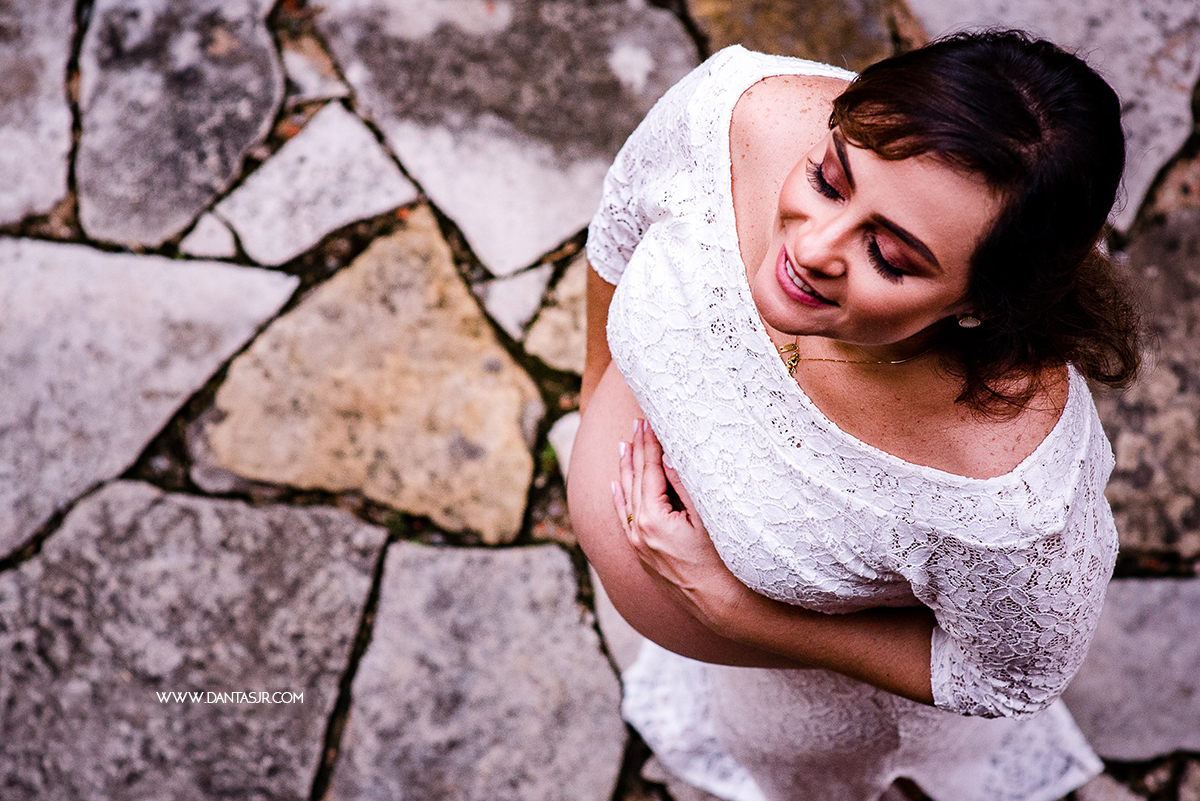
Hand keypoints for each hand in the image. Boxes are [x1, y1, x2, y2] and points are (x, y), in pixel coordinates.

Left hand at [612, 419, 746, 628]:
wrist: (723, 609)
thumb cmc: (724, 564)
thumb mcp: (709, 520)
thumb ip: (686, 486)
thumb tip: (669, 456)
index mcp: (653, 520)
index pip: (649, 471)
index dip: (650, 443)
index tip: (649, 420)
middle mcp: (639, 533)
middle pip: (635, 481)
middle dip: (637, 450)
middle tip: (638, 423)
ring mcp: (639, 546)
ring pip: (627, 498)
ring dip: (626, 470)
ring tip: (624, 445)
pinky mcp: (644, 556)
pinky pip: (624, 520)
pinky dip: (619, 500)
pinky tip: (615, 486)